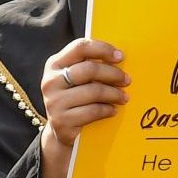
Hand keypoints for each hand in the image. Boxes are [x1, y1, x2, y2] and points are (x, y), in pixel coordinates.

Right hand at [37, 37, 126, 177]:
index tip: (120, 57)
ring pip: (94, 91)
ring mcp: (54, 102)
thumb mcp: (77, 78)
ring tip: (123, 97)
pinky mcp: (61, 121)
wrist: (60, 129)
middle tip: (127, 80)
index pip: (80, 47)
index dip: (103, 49)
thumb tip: (120, 57)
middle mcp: (50, 82)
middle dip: (113, 74)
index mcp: (54, 64)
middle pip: (89, 70)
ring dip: (114, 94)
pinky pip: (93, 111)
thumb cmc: (76, 97)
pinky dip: (107, 110)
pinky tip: (112, 110)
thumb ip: (90, 64)